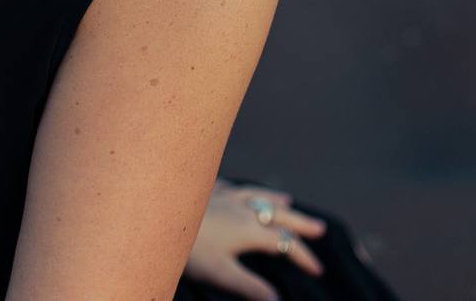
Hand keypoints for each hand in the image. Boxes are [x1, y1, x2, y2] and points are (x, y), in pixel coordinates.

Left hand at [185, 178, 326, 300]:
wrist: (156, 215)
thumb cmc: (189, 250)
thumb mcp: (221, 274)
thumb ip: (250, 288)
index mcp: (248, 228)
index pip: (283, 242)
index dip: (302, 256)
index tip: (317, 270)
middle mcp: (240, 207)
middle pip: (277, 213)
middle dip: (299, 222)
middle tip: (319, 228)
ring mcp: (222, 195)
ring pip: (255, 195)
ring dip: (274, 199)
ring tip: (287, 200)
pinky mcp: (205, 190)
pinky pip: (230, 186)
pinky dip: (241, 190)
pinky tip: (238, 190)